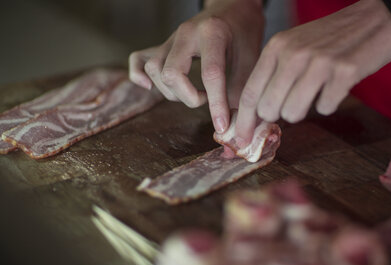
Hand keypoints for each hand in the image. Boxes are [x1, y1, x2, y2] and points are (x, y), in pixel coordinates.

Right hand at [129, 0, 264, 133]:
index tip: (221, 126)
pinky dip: (139, 76)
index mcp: (213, 34)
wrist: (233, 7)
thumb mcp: (251, 60)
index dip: (216, 105)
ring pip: (155, 70)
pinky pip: (139, 60)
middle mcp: (186, 33)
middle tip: (206, 99)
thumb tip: (234, 126)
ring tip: (193, 93)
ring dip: (172, 92)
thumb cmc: (244, 34)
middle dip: (188, 97)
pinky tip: (149, 87)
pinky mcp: (162, 44)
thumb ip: (241, 91)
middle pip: (171, 74)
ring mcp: (171, 38)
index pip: (210, 75)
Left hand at [235, 0, 390, 145]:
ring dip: (304, 110)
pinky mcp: (344, 73)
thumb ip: (274, 75)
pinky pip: (325, 109)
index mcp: (277, 46)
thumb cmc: (331, 38)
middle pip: (269, 109)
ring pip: (293, 113)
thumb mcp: (295, 46)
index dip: (244, 122)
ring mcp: (319, 63)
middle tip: (294, 103)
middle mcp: (294, 54)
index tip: (241, 139)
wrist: (376, 19)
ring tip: (317, 90)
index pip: (250, 93)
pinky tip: (337, 85)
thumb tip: (258, 115)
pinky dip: (330, 103)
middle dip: (278, 115)